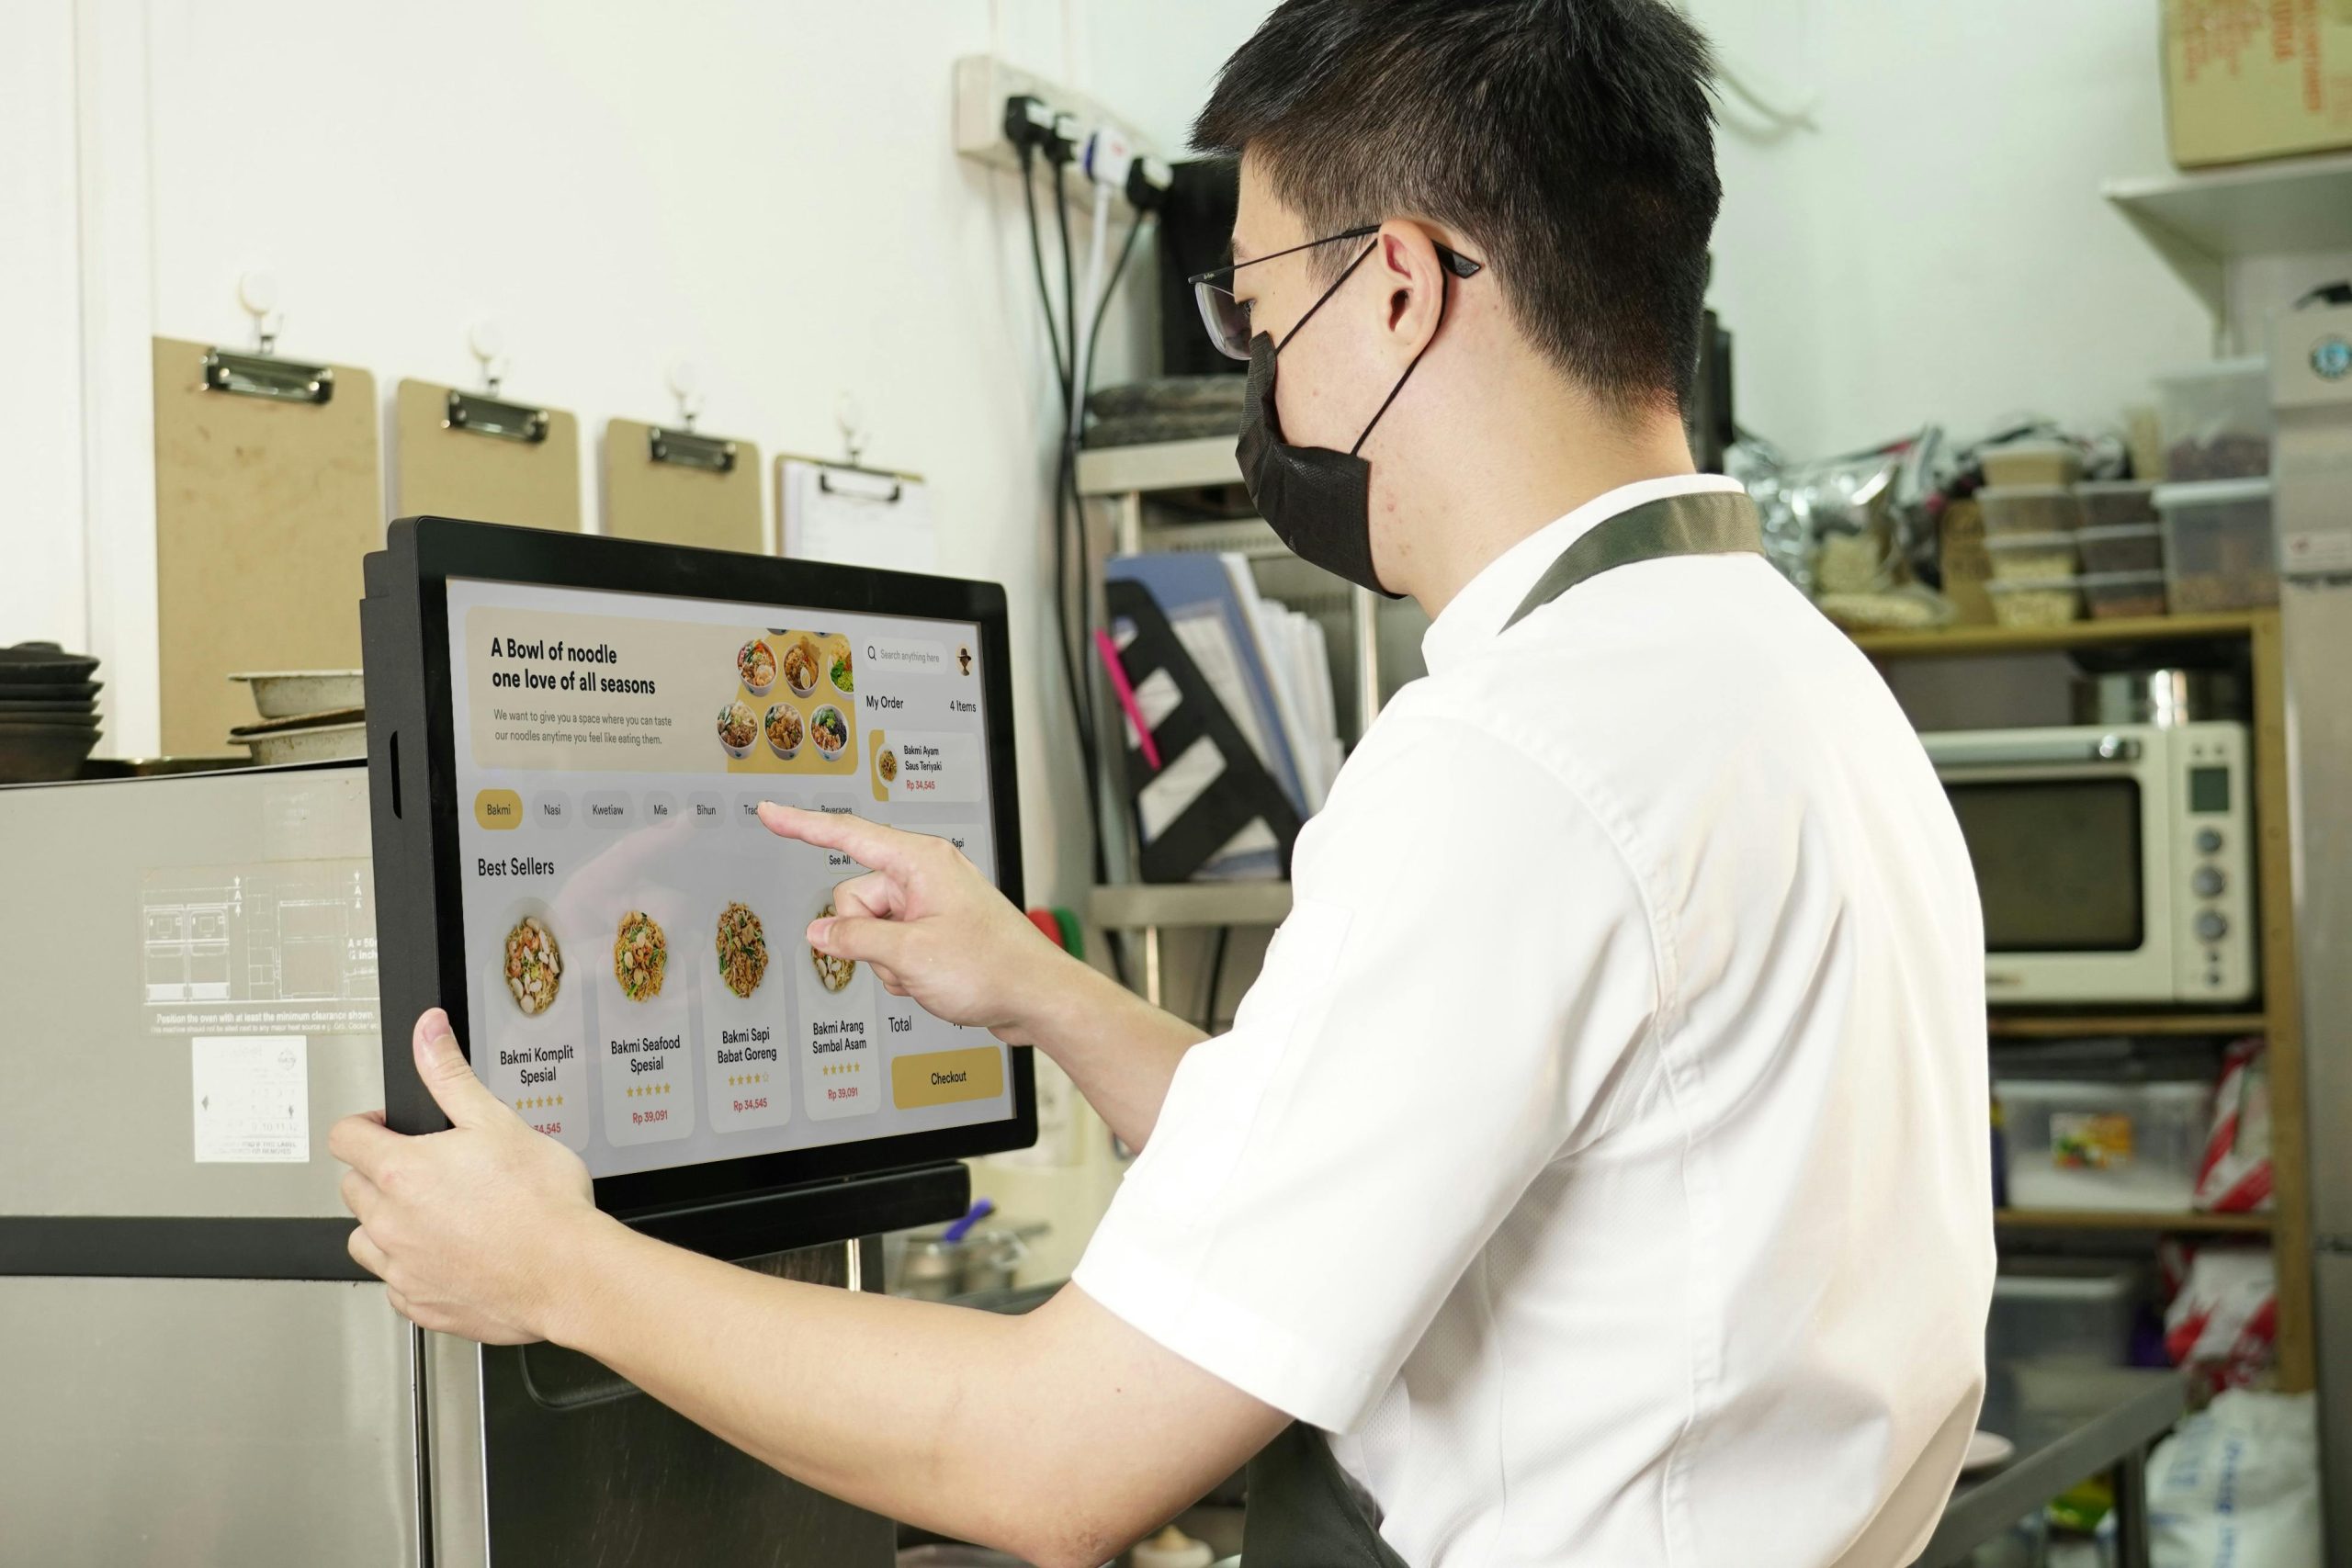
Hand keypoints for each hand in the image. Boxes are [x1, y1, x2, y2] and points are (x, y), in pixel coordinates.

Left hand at [329, 1007, 607, 1343]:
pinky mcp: (418, 1303)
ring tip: (432, 1216)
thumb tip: (427, 1032)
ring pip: (363, 1239)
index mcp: (403, 1171)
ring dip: (386, 1224)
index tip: (385, 1128)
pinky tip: (447, 1256)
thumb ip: (450, 1074)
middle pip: (353, 1187)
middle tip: (426, 1170)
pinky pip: (393, 1282)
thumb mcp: (497, 1121)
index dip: (365, 1124)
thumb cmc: (542, 1205)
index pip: (345, 1137)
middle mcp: (390, 1222)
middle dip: (380, 1173)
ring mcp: (401, 1267)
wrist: (568, 1273)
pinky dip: (410, 1268)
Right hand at [757, 802, 1079, 1042]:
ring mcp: (931, 904)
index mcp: (921, 862)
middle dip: (864, 936)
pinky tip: (934, 981)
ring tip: (928, 972)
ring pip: (870, 929)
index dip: (802, 825)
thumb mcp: (910, 955)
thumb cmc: (992, 967)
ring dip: (887, 961)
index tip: (770, 813)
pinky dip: (903, 970)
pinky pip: (893, 948)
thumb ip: (855, 939)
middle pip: (854, 897)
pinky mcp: (935, 931)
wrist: (1036, 998)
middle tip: (903, 958)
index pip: (848, 835)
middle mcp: (925, 876)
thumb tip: (819, 933)